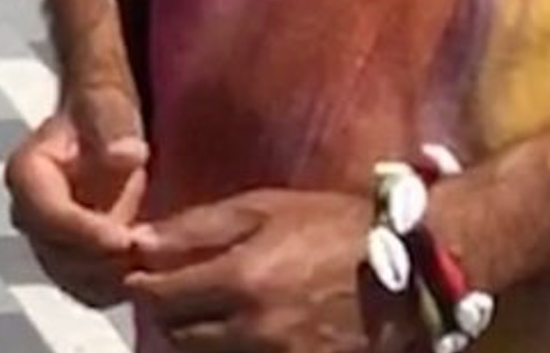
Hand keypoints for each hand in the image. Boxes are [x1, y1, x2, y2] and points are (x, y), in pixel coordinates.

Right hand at [6, 82, 151, 305]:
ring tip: (149, 260)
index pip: (45, 214)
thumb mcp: (106, 102)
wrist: (103, 130)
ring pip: (74, 281)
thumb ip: (110, 122)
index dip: (82, 232)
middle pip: (56, 256)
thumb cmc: (102, 114)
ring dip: (111, 278)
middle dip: (101, 260)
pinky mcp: (73, 265)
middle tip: (145, 253)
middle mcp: (28, 215)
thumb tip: (124, 154)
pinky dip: (118, 289)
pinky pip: (91, 292)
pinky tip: (146, 270)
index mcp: (25, 174)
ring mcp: (49, 244)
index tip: (124, 239)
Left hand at [125, 188, 413, 352]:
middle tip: (179, 296)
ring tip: (212, 316)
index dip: (144, 286)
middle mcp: (258, 333)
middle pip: (179, 339)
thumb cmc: (333, 229)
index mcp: (241, 282)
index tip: (144, 276)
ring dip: (201, 341)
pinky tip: (243, 334)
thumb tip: (138, 242)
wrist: (411, 276)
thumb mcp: (262, 209)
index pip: (160, 298)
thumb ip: (196, 228)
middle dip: (171, 316)